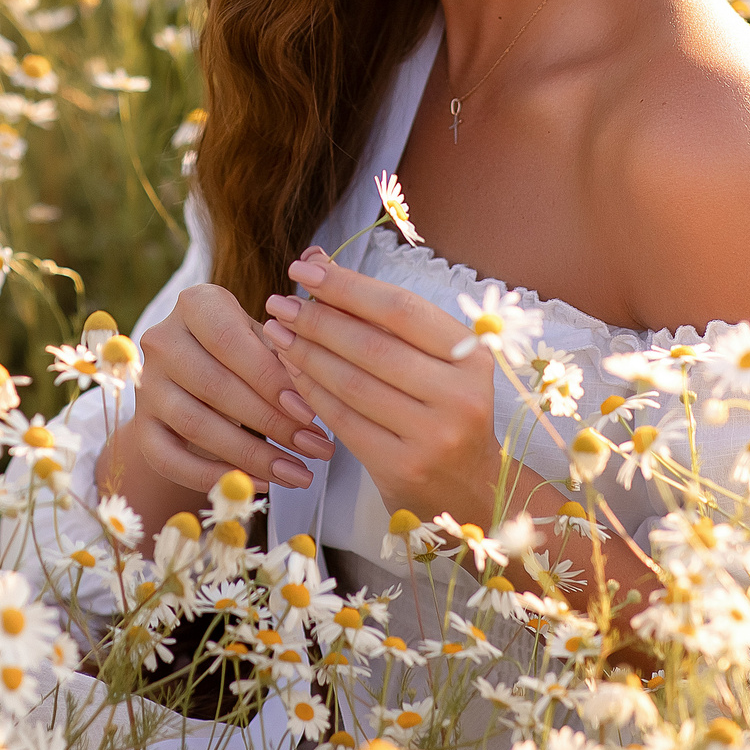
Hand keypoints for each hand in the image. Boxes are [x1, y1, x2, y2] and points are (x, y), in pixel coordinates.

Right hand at [126, 280, 334, 492]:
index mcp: (195, 304)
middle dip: (273, 423)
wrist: (192, 371)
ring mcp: (147, 385)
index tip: (311, 412)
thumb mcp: (261, 337)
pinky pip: (171, 460)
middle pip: (216, 387)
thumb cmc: (241, 349)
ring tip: (298, 472)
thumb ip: (282, 356)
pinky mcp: (142, 427)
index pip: (231, 342)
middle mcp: (162, 340)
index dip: (272, 380)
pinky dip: (215, 478)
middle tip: (316, 448)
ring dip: (253, 455)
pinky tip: (260, 484)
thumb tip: (309, 396)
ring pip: (197, 426)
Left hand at [262, 248, 497, 526]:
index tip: (304, 269)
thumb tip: (318, 260)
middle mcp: (460, 395)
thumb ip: (381, 313)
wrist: (470, 489)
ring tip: (276, 331)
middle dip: (317, 319)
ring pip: (352, 383)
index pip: (400, 309)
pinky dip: (312, 391)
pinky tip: (291, 371)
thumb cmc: (443, 409)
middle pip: (371, 345)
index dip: (347, 286)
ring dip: (306, 353)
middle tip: (279, 302)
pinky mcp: (403, 468)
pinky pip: (344, 420)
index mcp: (473, 355)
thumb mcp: (434, 359)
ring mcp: (433, 435)